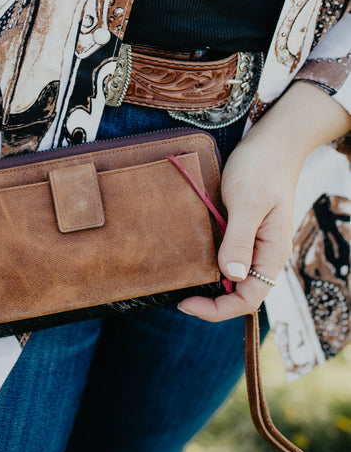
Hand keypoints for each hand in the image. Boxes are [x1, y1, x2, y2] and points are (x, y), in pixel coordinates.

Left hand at [177, 82, 350, 320]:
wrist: (272, 142)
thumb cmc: (261, 168)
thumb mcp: (247, 202)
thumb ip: (239, 239)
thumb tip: (232, 276)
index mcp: (272, 253)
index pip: (248, 299)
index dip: (218, 309)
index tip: (185, 302)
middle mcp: (265, 253)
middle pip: (241, 292)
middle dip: (212, 300)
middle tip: (179, 294)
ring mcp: (255, 242)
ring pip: (234, 276)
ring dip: (210, 281)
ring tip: (182, 278)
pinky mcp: (244, 229)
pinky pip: (229, 255)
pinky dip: (211, 260)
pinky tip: (192, 253)